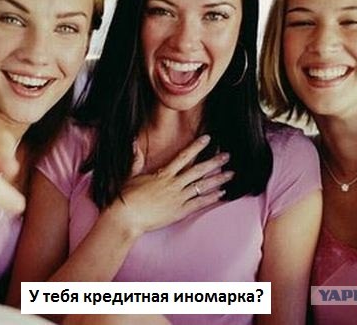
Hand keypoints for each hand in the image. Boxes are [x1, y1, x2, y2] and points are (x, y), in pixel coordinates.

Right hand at [108, 135, 233, 236]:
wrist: (126, 217)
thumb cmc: (125, 197)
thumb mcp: (130, 175)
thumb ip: (135, 159)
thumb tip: (132, 141)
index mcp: (163, 174)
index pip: (183, 156)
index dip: (197, 146)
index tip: (208, 139)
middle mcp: (173, 184)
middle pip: (198, 170)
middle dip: (214, 162)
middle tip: (227, 155)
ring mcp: (177, 198)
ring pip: (202, 186)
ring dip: (218, 179)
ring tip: (231, 174)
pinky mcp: (179, 212)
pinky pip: (199, 203)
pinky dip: (211, 198)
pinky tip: (222, 193)